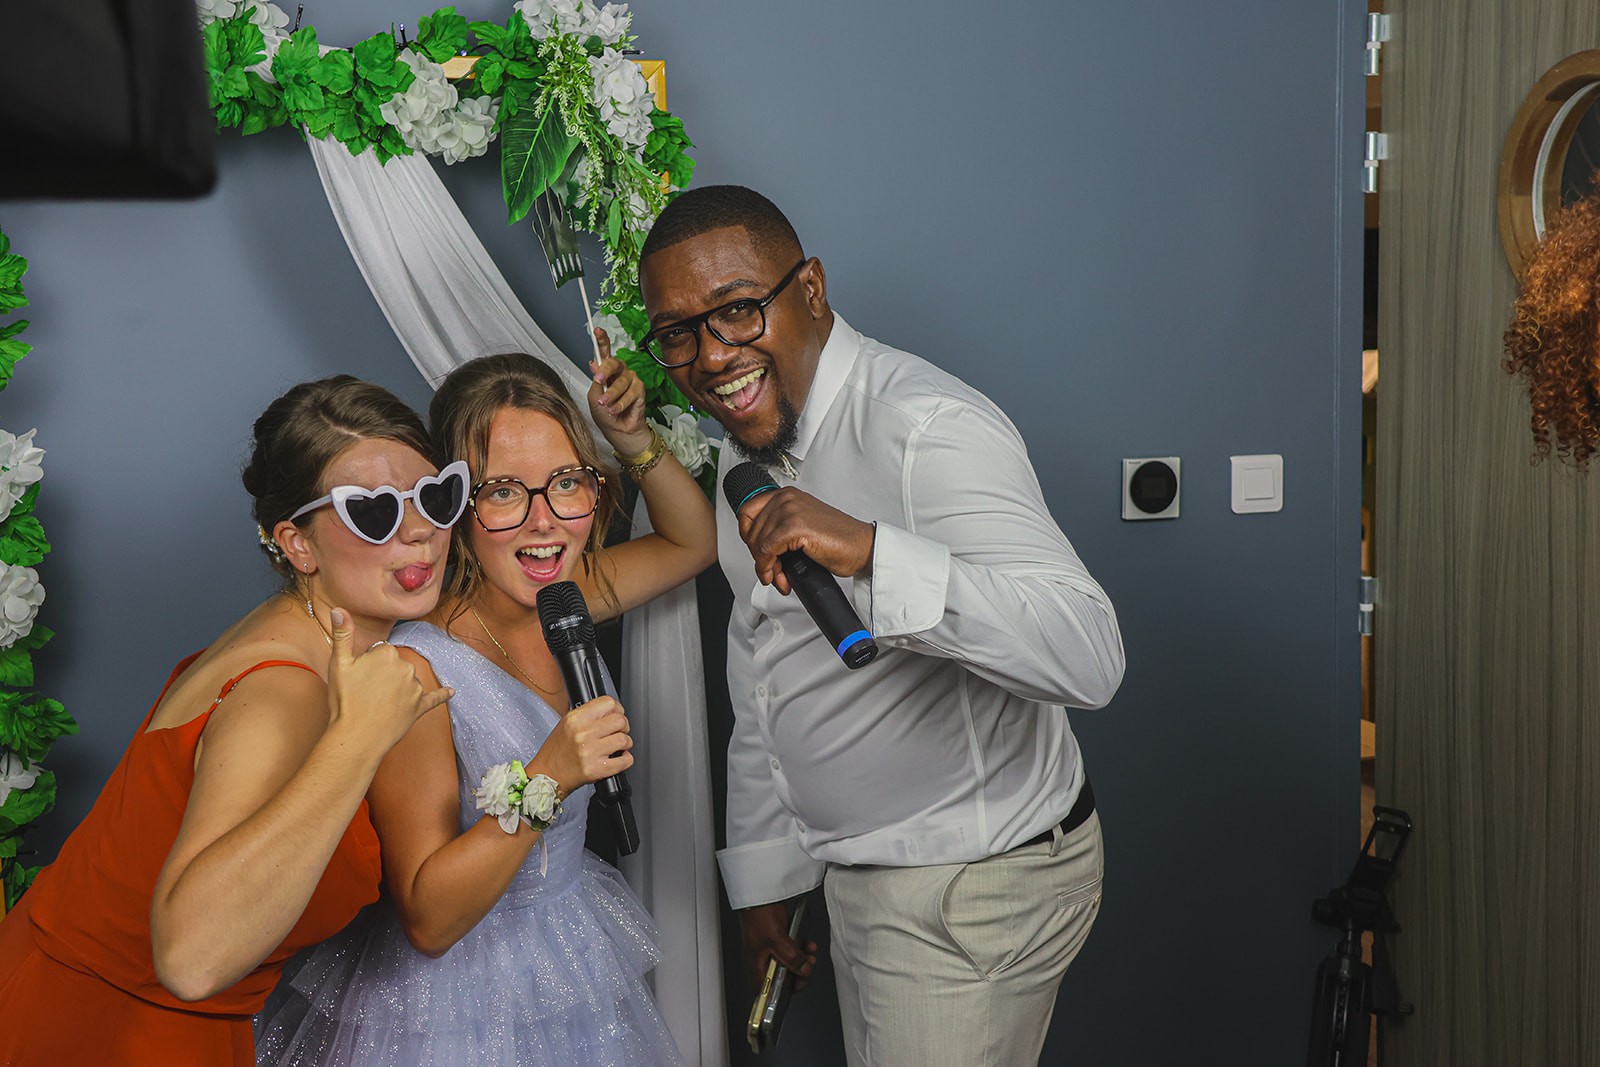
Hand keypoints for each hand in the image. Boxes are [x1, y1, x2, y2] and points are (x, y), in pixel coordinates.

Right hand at [325, 609, 453, 749]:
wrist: (356, 737)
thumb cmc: (345, 701)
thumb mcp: (339, 664)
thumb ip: (343, 634)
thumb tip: (340, 609)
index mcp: (387, 653)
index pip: (380, 652)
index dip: (367, 664)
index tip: (358, 677)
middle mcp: (406, 667)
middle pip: (395, 665)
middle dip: (382, 675)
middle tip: (365, 692)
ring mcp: (415, 688)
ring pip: (407, 681)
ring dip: (397, 689)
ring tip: (376, 704)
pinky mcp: (420, 707)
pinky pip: (434, 698)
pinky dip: (442, 695)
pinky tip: (452, 692)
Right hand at [526, 695, 633, 796]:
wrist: (547, 776)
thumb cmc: (556, 752)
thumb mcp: (566, 724)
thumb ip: (588, 715)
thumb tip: (611, 711)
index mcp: (575, 719)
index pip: (609, 703)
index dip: (617, 709)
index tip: (617, 715)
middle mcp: (583, 733)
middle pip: (620, 720)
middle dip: (623, 726)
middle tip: (618, 732)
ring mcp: (590, 752)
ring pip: (624, 740)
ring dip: (625, 743)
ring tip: (617, 746)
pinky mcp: (597, 769)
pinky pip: (625, 760)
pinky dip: (626, 759)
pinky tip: (619, 758)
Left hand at [587, 329, 651, 454]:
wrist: (617, 431)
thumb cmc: (604, 414)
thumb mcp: (594, 396)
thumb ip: (595, 379)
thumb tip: (593, 362)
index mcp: (605, 371)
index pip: (604, 352)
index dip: (601, 340)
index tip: (597, 330)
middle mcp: (618, 373)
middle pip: (613, 362)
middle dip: (605, 370)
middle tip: (599, 379)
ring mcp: (629, 380)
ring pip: (621, 381)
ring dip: (612, 395)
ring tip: (606, 405)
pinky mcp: (640, 389)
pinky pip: (631, 392)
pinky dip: (621, 402)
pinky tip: (615, 408)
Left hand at [736, 487, 874, 594]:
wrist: (860, 547)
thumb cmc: (837, 540)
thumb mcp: (800, 527)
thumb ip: (778, 530)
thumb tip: (757, 550)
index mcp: (786, 495)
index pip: (747, 512)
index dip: (747, 536)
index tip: (757, 552)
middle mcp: (786, 498)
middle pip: (750, 530)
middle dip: (758, 557)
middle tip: (772, 572)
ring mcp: (790, 510)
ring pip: (757, 543)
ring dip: (765, 567)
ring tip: (780, 577)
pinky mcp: (795, 526)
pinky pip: (767, 551)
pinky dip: (769, 568)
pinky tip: (780, 577)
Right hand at [738, 901, 817, 993]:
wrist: (760, 892)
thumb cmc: (759, 914)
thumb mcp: (777, 940)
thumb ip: (791, 957)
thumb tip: (803, 970)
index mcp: (757, 963)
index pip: (765, 987)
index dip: (778, 993)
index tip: (794, 987)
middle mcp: (762, 957)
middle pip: (780, 975)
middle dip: (796, 973)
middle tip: (806, 970)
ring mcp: (770, 947)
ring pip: (788, 961)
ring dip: (801, 960)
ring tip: (810, 956)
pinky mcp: (777, 937)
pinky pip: (791, 948)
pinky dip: (801, 948)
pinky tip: (808, 944)